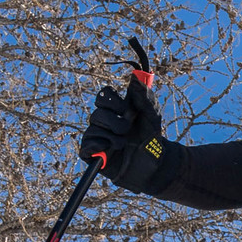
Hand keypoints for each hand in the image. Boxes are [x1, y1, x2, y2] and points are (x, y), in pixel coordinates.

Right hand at [78, 77, 170, 192]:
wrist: (155, 165)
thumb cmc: (152, 139)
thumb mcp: (152, 115)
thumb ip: (144, 96)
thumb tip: (136, 76)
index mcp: (115, 110)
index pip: (103, 96)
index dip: (112, 100)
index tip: (126, 108)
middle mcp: (104, 122)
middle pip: (97, 112)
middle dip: (115, 121)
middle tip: (128, 129)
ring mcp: (98, 138)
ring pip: (93, 129)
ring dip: (112, 136)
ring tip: (124, 143)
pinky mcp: (94, 155)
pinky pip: (85, 147)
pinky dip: (98, 146)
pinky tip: (110, 149)